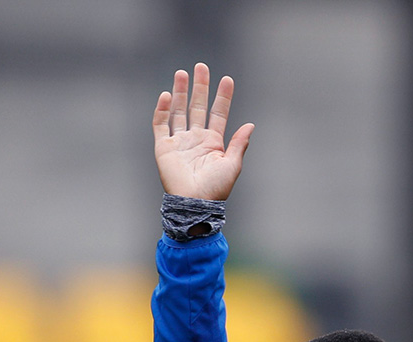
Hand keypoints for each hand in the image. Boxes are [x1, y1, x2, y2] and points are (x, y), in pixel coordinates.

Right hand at [153, 63, 254, 199]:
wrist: (195, 203)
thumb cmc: (216, 188)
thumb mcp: (232, 164)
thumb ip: (239, 143)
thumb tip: (251, 125)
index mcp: (213, 142)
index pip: (218, 113)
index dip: (223, 97)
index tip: (227, 79)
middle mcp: (196, 139)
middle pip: (197, 107)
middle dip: (200, 87)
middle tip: (201, 66)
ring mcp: (179, 142)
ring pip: (178, 111)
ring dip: (180, 93)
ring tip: (182, 73)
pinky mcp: (164, 148)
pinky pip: (161, 125)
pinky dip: (162, 111)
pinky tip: (166, 95)